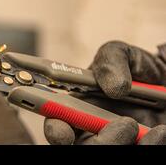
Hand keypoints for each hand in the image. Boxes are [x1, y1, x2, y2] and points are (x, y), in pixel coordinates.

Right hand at [44, 41, 165, 144]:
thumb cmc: (141, 70)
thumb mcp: (124, 56)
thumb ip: (111, 62)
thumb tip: (113, 88)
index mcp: (79, 108)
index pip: (57, 125)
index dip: (56, 130)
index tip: (63, 130)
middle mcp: (92, 130)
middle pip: (80, 148)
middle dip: (99, 143)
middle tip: (124, 124)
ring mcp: (116, 142)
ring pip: (107, 153)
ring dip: (124, 143)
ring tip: (150, 128)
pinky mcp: (135, 147)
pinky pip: (135, 155)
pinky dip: (149, 146)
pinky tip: (159, 133)